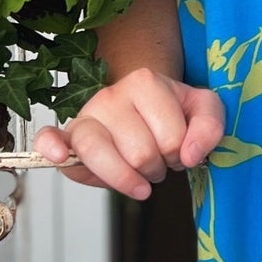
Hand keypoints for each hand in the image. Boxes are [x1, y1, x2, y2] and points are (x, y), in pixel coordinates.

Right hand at [30, 69, 224, 199]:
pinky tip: (60, 157)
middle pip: (140, 154)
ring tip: (137, 177)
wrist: (140, 111)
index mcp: (145, 82)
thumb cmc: (170, 112)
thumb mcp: (202, 110)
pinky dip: (52, 148)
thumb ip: (210, 126)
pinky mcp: (68, 136)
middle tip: (157, 161)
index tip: (177, 148)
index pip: (171, 139)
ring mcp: (87, 115)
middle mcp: (110, 95)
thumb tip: (190, 155)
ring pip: (99, 153)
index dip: (180, 154)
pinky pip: (50, 138)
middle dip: (155, 169)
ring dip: (125, 178)